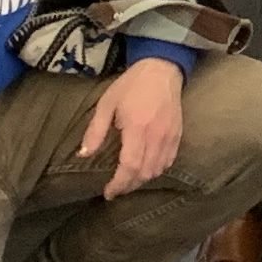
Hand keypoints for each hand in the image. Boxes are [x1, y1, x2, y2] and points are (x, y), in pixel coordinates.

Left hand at [79, 56, 187, 196]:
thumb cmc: (131, 85)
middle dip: (129, 186)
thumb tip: (83, 154)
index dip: (119, 183)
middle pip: (144, 173)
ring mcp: (170, 136)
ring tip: (128, 180)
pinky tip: (146, 169)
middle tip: (115, 189)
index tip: (108, 192)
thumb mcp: (107, 103)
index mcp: (137, 127)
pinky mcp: (178, 135)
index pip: (130, 165)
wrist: (162, 69)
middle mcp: (156, 135)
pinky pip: (168, 161)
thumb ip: (95, 130)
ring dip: (142, 180)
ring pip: (157, 170)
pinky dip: (156, 170)